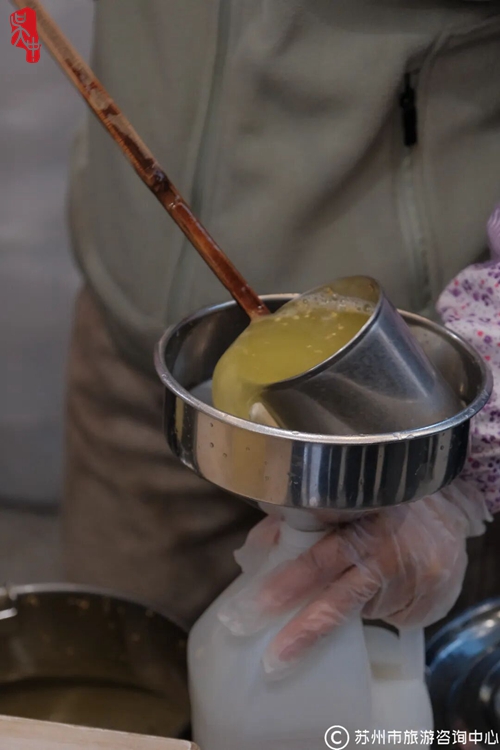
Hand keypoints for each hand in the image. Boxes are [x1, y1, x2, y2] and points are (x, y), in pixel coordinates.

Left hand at [218, 479, 489, 675]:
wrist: (448, 508)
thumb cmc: (382, 502)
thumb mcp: (344, 500)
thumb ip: (299, 521)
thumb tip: (257, 549)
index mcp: (359, 524)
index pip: (317, 559)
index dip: (285, 584)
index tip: (253, 608)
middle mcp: (388, 555)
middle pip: (339, 601)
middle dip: (304, 629)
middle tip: (275, 657)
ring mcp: (414, 582)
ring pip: (367, 611)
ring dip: (358, 603)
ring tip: (371, 570)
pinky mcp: (432, 603)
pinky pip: (395, 616)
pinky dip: (386, 605)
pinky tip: (395, 580)